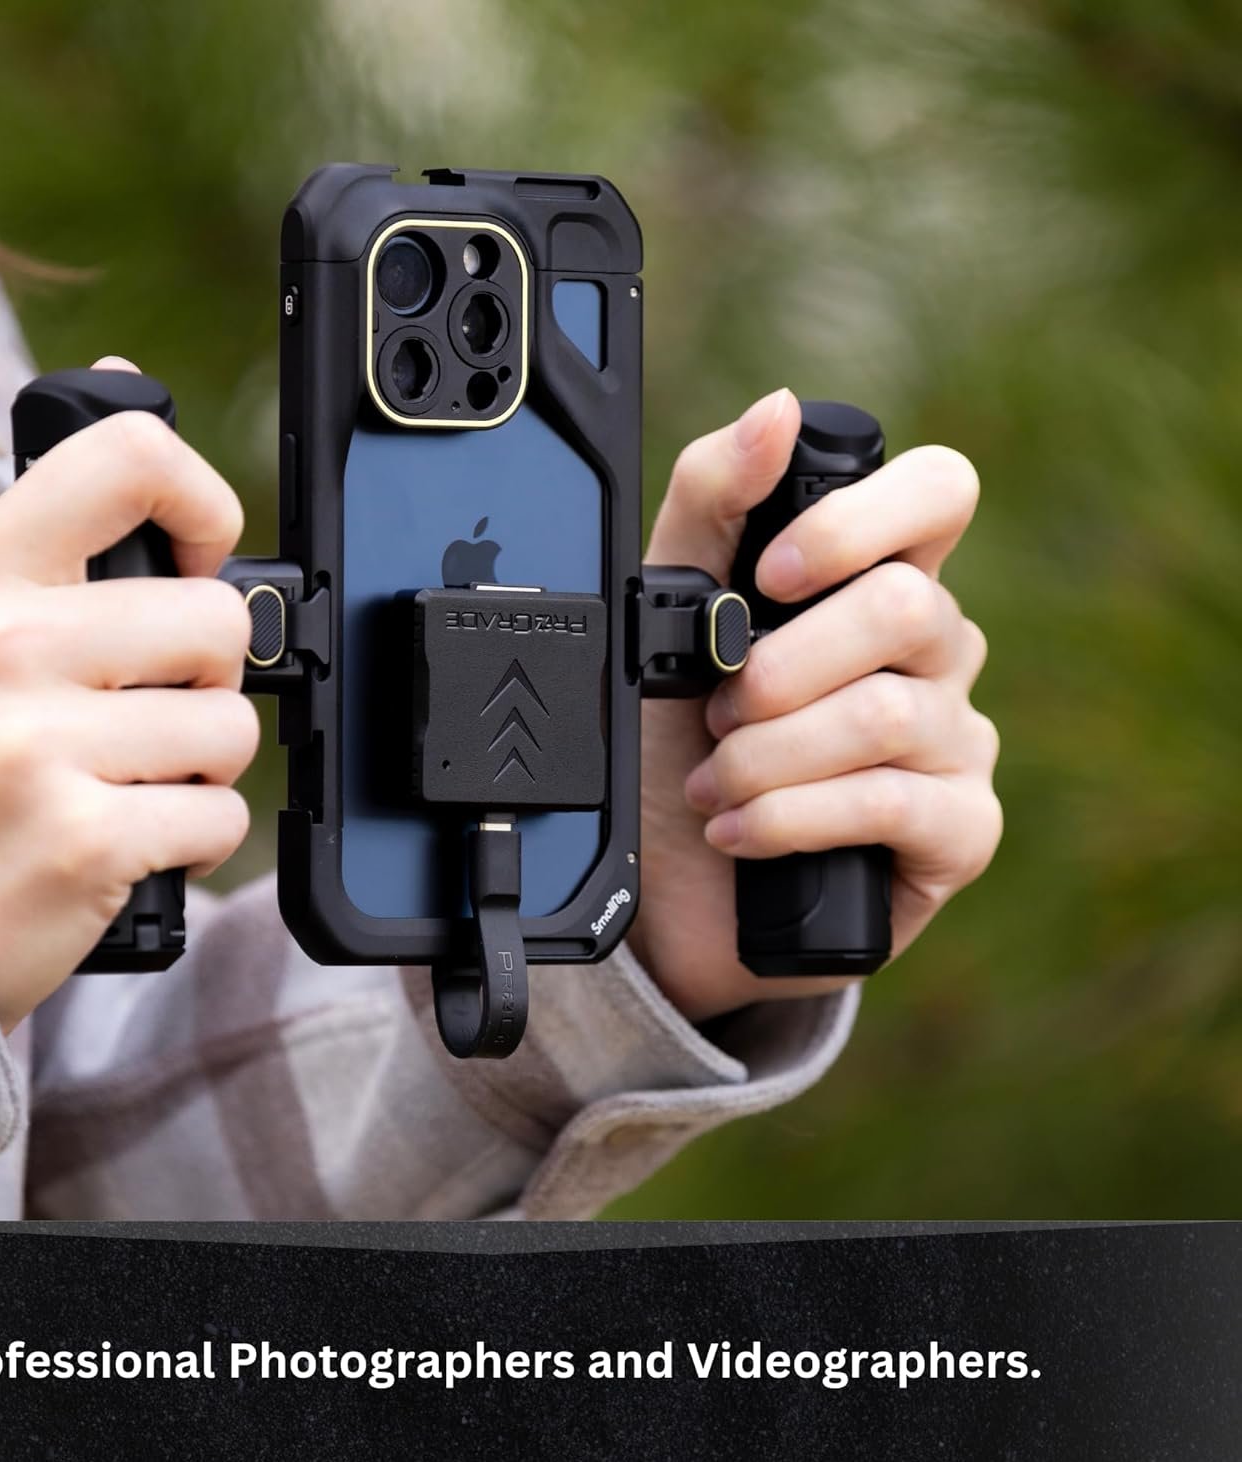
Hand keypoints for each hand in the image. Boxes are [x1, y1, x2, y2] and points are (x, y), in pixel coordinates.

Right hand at [0, 359, 257, 1032]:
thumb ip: (64, 524)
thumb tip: (138, 381)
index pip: (129, 456)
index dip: (203, 504)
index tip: (198, 559)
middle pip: (219, 619)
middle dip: (208, 680)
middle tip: (147, 712)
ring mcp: (34, 747)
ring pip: (233, 726)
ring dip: (202, 765)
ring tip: (126, 779)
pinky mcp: (82, 840)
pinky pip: (222, 815)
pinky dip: (194, 836)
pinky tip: (129, 838)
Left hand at [628, 389, 1000, 1021]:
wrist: (675, 884)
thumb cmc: (679, 741)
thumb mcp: (669, 620)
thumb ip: (712, 507)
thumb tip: (775, 410)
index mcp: (877, 580)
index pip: (939, 491)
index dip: (859, 520)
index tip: (769, 573)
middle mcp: (933, 652)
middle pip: (904, 609)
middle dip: (780, 667)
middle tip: (715, 709)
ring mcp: (957, 740)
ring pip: (885, 715)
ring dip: (767, 753)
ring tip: (711, 781)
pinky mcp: (959, 828)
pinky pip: (892, 802)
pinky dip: (791, 817)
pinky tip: (740, 832)